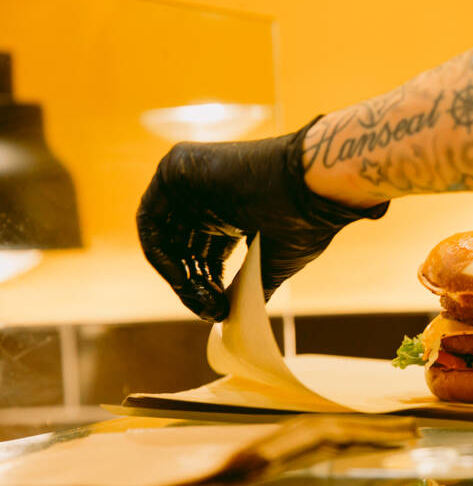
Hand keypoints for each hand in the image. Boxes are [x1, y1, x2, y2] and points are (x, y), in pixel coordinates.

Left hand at [136, 119, 388, 320]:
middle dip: (194, 286)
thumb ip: (252, 284)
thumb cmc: (303, 220)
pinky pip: (150, 220)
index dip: (209, 285)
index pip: (205, 253)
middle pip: (184, 249)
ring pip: (166, 239)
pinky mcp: (176, 169)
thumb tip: (240, 316)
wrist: (310, 187)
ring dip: (178, 278)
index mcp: (233, 211)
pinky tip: (182, 281)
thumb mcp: (276, 260)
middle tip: (210, 312)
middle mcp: (209, 196)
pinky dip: (159, 254)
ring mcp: (191, 182)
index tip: (219, 312)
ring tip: (201, 303)